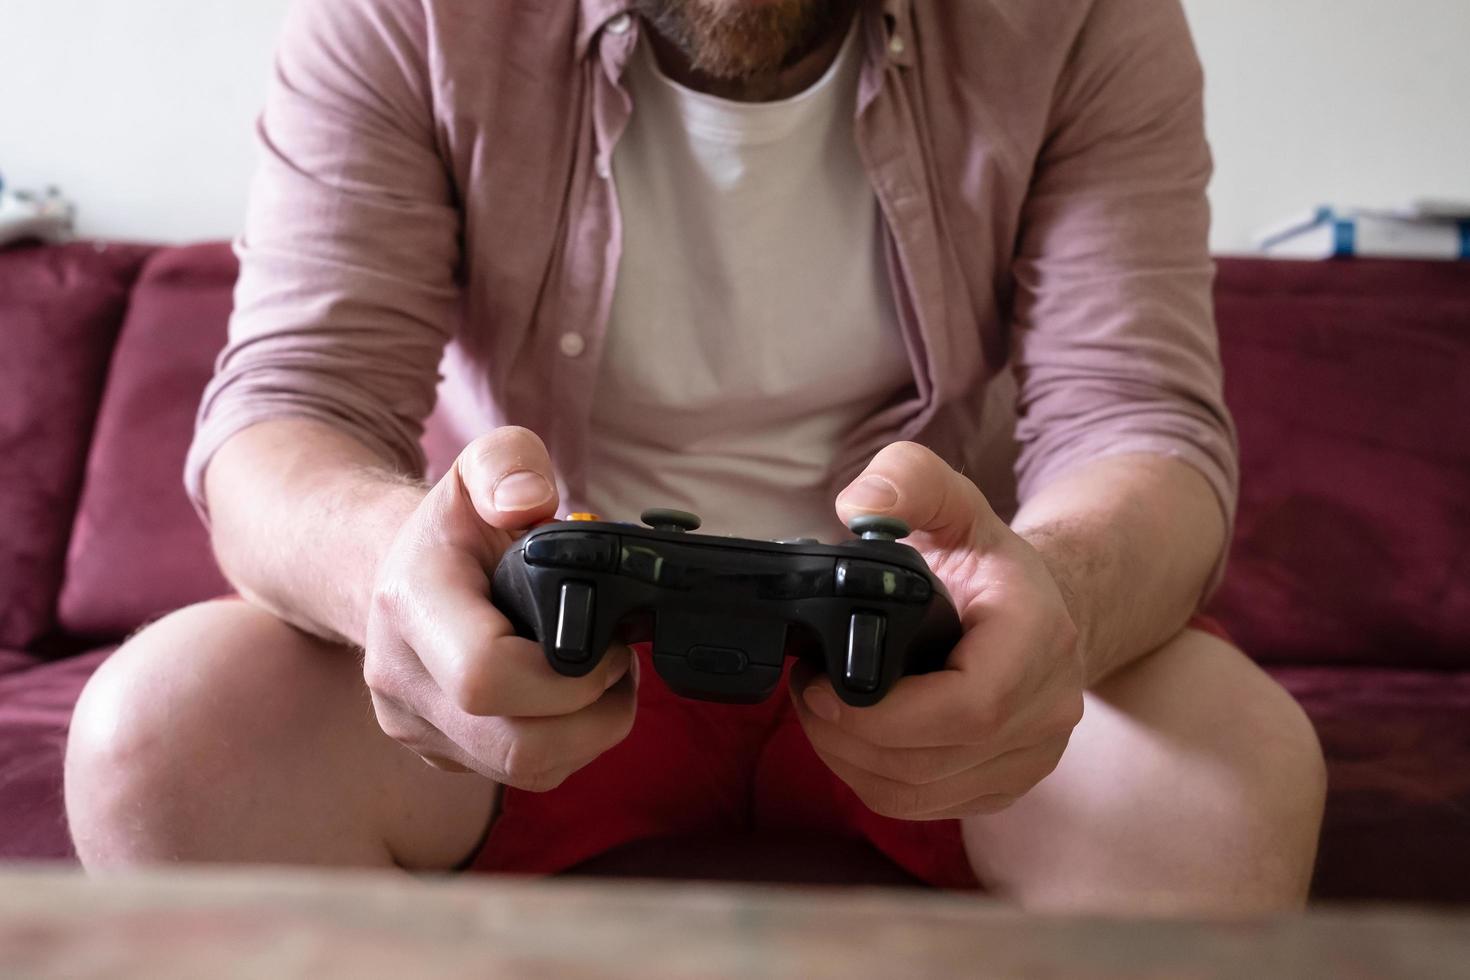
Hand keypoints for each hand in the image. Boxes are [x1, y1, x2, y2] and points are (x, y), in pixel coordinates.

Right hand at [364, 427, 636, 790]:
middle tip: (620, 667)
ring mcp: (416, 727)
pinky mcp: (438, 755)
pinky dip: (565, 748)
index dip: (569, 674)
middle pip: (516, 744)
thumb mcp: (481, 465)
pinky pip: (519, 777)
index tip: (609, 643)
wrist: (390, 573)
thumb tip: (531, 503)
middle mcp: (401, 678)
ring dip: (587, 736)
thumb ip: (509, 462)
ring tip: (604, 681)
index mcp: (412, 604)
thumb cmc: (452, 525)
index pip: (486, 675)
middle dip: (593, 716)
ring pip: (525, 771)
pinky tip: (574, 702)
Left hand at [791, 442, 1084, 820]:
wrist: (1043, 609)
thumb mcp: (953, 502)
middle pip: (932, 760)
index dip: (883, 715)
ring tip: (819, 712)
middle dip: (848, 737)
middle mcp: (1046, 709)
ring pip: (921, 793)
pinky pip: (925, 805)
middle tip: (805, 693)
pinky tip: (849, 737)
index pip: (968, 707)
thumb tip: (858, 506)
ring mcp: (1031, 757)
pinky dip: (872, 778)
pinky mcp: (1004, 785)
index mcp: (1038, 639)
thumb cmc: (988, 562)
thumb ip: (909, 481)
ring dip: (850, 761)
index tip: (822, 686)